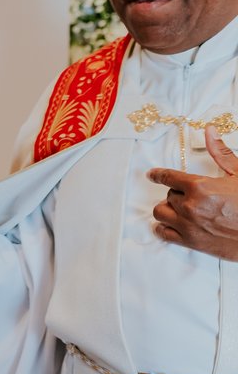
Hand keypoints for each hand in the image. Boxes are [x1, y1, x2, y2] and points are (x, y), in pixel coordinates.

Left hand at [148, 125, 237, 260]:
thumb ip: (221, 153)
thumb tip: (209, 131)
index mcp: (200, 187)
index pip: (168, 177)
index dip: (158, 174)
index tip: (153, 174)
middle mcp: (190, 206)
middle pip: (169, 195)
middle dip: (177, 194)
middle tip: (191, 197)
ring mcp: (188, 225)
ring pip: (161, 212)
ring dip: (168, 209)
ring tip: (179, 209)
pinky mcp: (190, 242)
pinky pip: (163, 234)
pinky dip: (162, 229)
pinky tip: (166, 225)